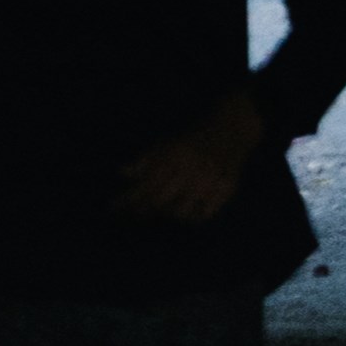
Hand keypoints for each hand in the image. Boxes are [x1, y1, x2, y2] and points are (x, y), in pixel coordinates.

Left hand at [113, 108, 265, 225]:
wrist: (232, 128)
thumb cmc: (194, 138)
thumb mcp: (167, 143)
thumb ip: (146, 159)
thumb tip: (122, 173)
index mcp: (176, 154)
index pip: (147, 185)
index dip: (128, 200)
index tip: (113, 208)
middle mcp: (193, 167)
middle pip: (160, 202)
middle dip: (144, 211)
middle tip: (135, 214)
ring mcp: (211, 180)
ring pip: (181, 213)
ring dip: (168, 214)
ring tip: (162, 210)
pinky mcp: (228, 188)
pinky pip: (204, 215)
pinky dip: (193, 217)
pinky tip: (187, 213)